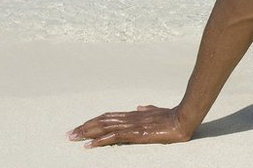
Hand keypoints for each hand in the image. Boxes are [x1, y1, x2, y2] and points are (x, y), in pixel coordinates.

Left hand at [67, 105, 192, 147]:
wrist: (183, 119)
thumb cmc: (173, 116)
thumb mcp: (158, 111)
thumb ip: (148, 109)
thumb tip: (139, 107)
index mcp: (133, 115)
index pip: (108, 116)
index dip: (94, 121)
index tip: (81, 126)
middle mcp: (129, 118)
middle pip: (101, 121)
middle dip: (84, 128)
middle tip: (69, 134)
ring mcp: (132, 125)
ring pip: (104, 127)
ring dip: (87, 133)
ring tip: (73, 138)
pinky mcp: (136, 133)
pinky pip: (114, 137)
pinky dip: (100, 141)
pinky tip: (90, 145)